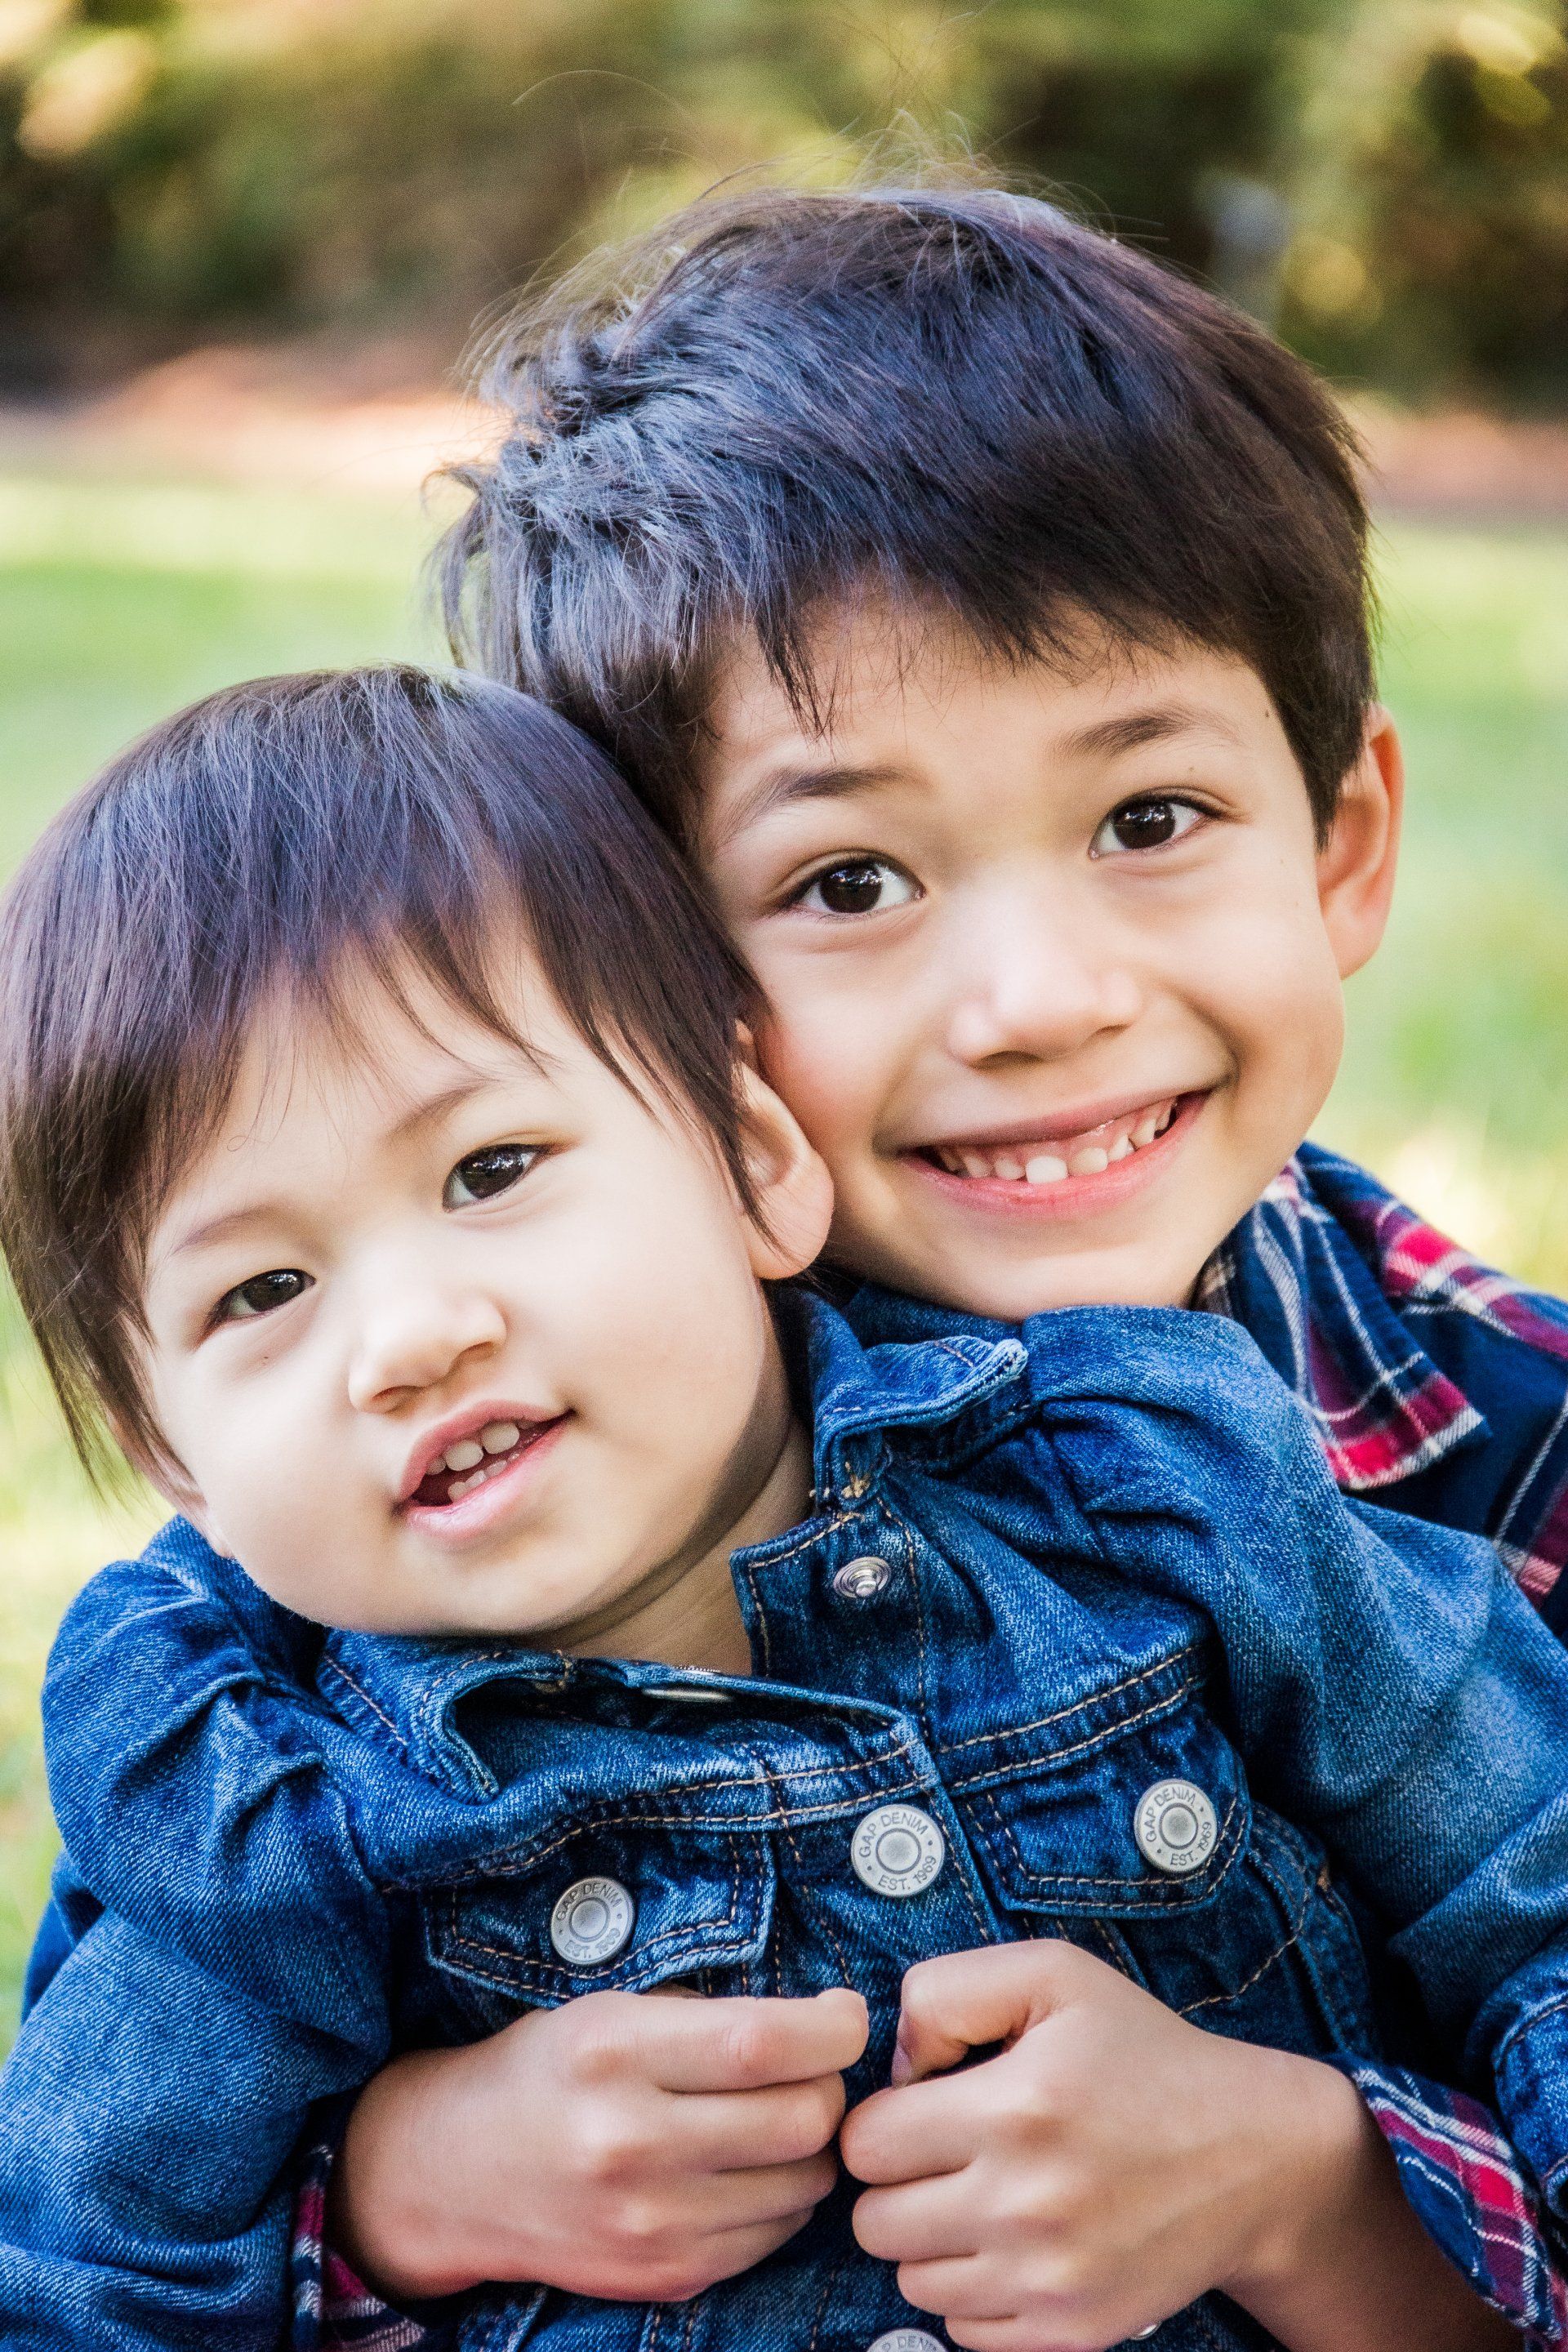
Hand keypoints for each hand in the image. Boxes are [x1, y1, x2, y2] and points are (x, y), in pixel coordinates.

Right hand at [334, 1985, 867, 2302]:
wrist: (456, 2175)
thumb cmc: (547, 2072)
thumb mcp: (609, 2013)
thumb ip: (709, 2019)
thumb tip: (828, 2022)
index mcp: (613, 2054)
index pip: (765, 2044)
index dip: (832, 2027)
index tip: (845, 2014)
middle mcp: (629, 2144)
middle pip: (801, 2120)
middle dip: (830, 2086)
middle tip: (814, 2068)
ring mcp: (648, 2224)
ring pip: (803, 2185)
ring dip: (813, 2146)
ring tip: (778, 2117)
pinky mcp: (664, 2276)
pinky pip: (773, 2236)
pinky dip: (782, 2196)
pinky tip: (747, 2167)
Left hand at [839, 1940, 1374, 2351]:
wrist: (1255, 2157)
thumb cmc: (1144, 2054)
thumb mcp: (1052, 1975)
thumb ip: (945, 1993)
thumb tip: (893, 2070)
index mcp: (1014, 2109)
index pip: (866, 2144)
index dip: (885, 2117)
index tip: (927, 2105)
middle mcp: (1026, 2205)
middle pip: (874, 2221)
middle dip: (897, 2182)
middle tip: (948, 2153)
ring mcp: (1049, 2279)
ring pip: (910, 2279)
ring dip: (929, 2239)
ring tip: (982, 2195)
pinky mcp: (1070, 2331)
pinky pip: (959, 2328)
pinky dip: (971, 2289)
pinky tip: (1010, 2243)